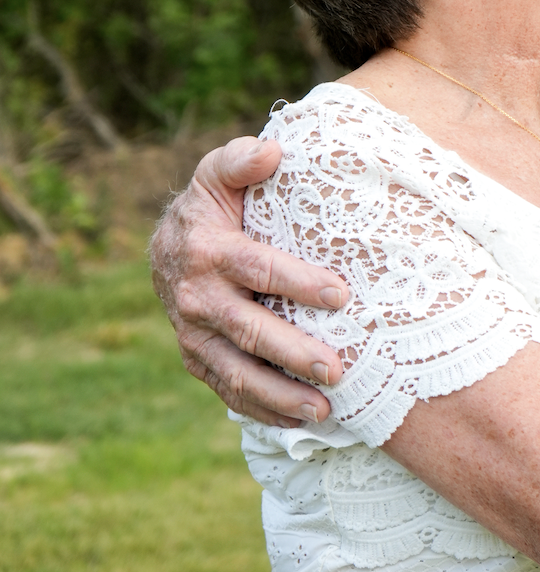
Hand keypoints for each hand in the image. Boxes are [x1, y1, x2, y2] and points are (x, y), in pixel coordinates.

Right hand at [150, 136, 347, 426]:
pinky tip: (301, 421)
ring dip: (280, 396)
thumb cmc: (212, 205)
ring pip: (237, 373)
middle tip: (337, 369)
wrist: (167, 248)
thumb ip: (242, 160)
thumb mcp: (218, 173)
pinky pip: (229, 391)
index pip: (258, 269)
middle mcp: (198, 299)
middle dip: (294, 353)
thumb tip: (272, 150)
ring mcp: (195, 337)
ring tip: (323, 410)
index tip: (340, 294)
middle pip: (250, 331)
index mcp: (208, 252)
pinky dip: (264, 410)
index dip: (298, 282)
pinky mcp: (198, 361)